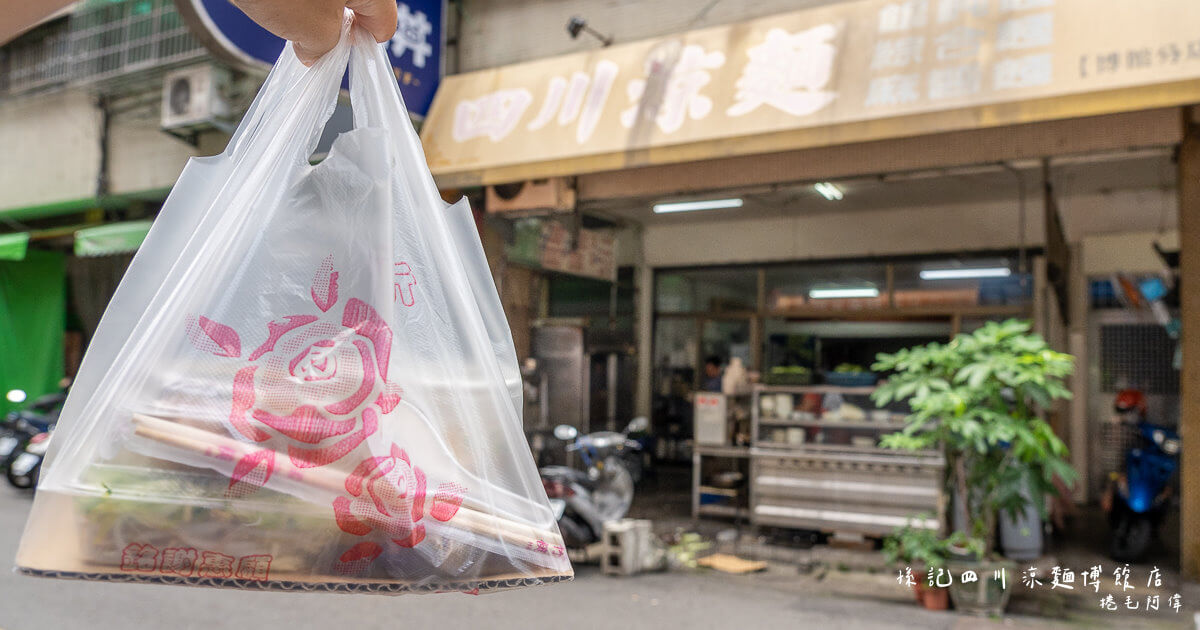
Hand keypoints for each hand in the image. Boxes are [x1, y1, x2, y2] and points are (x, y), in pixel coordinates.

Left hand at [231, 0, 397, 65]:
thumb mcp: (313, 31)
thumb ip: (326, 48)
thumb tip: (316, 51)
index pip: (384, 23)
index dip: (363, 44)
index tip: (342, 52)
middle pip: (357, 5)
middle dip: (336, 26)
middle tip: (309, 37)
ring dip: (313, 9)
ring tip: (285, 12)